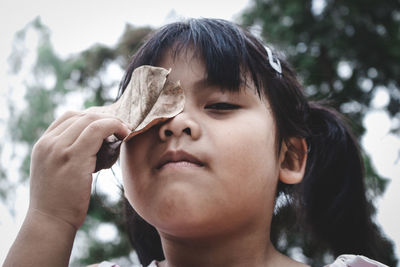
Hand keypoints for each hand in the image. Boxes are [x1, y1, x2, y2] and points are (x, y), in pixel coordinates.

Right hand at [28, 111, 130, 229]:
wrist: (50, 222)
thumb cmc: (59, 201)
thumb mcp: (56, 171)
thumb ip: (68, 153)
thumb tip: (97, 142)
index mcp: (43, 144)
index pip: (70, 117)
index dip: (93, 117)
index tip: (109, 127)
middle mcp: (48, 143)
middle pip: (82, 116)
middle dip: (105, 118)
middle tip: (122, 128)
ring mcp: (59, 148)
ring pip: (91, 119)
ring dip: (113, 122)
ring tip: (125, 131)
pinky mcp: (74, 157)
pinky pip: (98, 130)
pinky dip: (114, 127)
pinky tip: (125, 135)